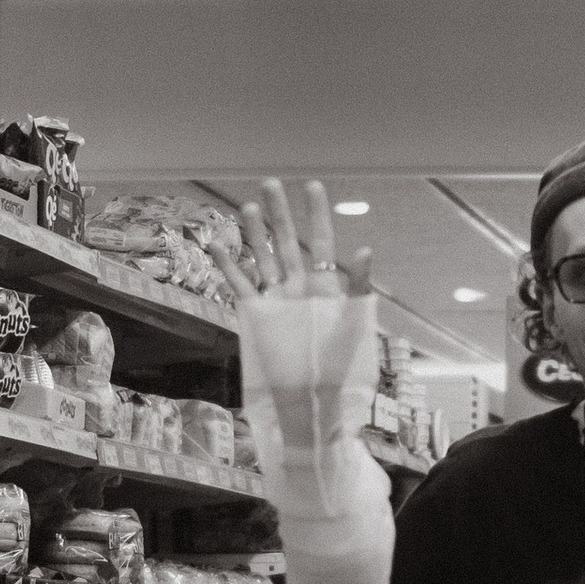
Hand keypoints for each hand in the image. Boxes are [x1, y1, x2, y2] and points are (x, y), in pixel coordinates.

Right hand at [227, 178, 380, 463]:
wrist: (313, 401)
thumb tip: (367, 248)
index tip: (312, 185)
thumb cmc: (340, 369)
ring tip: (249, 206)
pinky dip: (229, 266)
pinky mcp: (256, 315)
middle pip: (287, 241)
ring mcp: (276, 300)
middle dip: (280, 212)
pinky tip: (217, 245)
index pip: (321, 241)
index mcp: (326, 286)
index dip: (316, 213)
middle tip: (270, 183)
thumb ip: (360, 285)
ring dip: (254, 233)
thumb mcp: (355, 324)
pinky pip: (240, 285)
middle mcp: (299, 287)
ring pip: (262, 257)